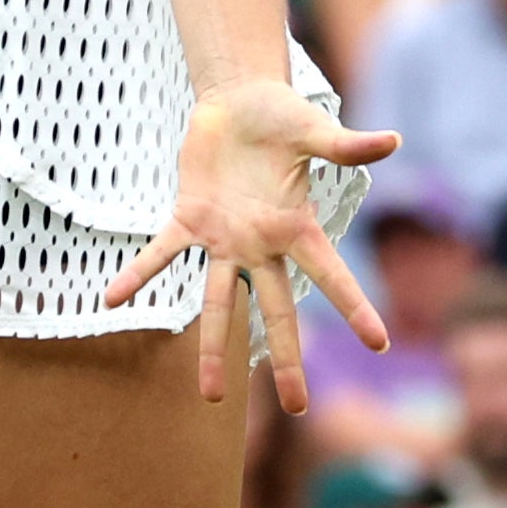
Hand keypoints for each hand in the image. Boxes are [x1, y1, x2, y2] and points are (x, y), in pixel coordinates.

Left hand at [105, 80, 400, 411]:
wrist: (238, 101)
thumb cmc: (282, 117)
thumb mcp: (313, 129)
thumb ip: (345, 145)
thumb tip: (393, 141)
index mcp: (296, 227)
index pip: (331, 276)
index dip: (354, 307)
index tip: (379, 345)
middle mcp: (261, 245)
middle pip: (278, 311)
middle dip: (287, 359)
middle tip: (297, 407)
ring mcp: (224, 239)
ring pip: (218, 304)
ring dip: (212, 348)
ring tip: (208, 397)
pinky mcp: (189, 219)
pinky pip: (162, 253)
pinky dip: (139, 273)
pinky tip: (113, 299)